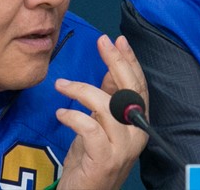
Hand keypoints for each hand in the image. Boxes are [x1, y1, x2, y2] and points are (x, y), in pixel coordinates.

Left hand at [54, 35, 148, 189]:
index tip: (117, 40)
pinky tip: (61, 113)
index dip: (129, 61)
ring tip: (61, 85)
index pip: (138, 85)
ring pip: (107, 106)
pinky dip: (73, 116)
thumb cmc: (90, 159)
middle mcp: (136, 134)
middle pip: (130, 90)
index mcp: (138, 123)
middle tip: (102, 41)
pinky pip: (90, 128)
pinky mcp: (105, 159)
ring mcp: (123, 148)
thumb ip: (108, 99)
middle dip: (116, 61)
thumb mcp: (100, 124)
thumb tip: (111, 68)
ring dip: (81, 90)